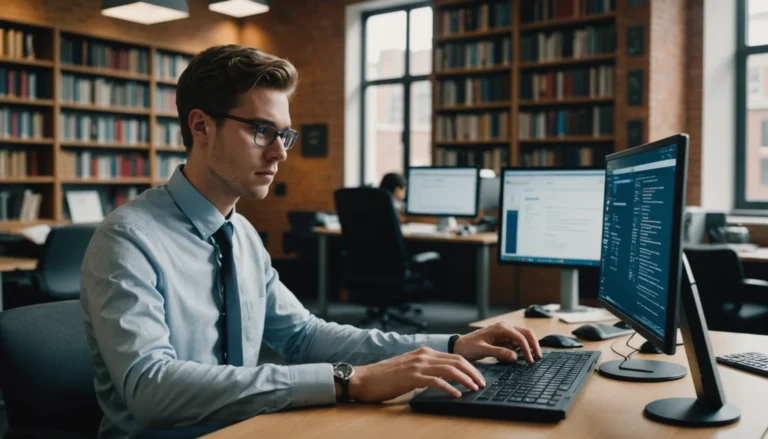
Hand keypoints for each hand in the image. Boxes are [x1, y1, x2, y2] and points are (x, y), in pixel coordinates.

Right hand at [346, 347, 485, 401]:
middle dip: (473, 372)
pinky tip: (456, 394)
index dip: (470, 367)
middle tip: (482, 384)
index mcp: (424, 352)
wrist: (364, 378)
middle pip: (456, 361)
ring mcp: (417, 365)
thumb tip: (444, 379)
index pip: (454, 356)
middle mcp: (423, 355)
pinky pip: (436, 381)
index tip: (479, 377)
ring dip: (465, 379)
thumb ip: (425, 369)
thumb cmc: (385, 377)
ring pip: (450, 369)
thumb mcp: (409, 368)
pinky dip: (449, 388)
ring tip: (474, 389)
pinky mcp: (411, 377)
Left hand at [453, 322, 542, 363]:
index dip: (528, 349)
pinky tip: (514, 359)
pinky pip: (515, 344)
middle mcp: (505, 328)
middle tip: (537, 358)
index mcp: (501, 328)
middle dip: (533, 345)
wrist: (459, 346)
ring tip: (527, 360)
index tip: (530, 361)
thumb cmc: (469, 346)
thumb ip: (499, 352)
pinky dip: (518, 351)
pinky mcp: (503, 339)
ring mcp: (505, 333)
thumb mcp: (483, 350)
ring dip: (526, 348)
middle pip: (526, 334)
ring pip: (522, 338)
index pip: (520, 337)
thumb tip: (515, 357)